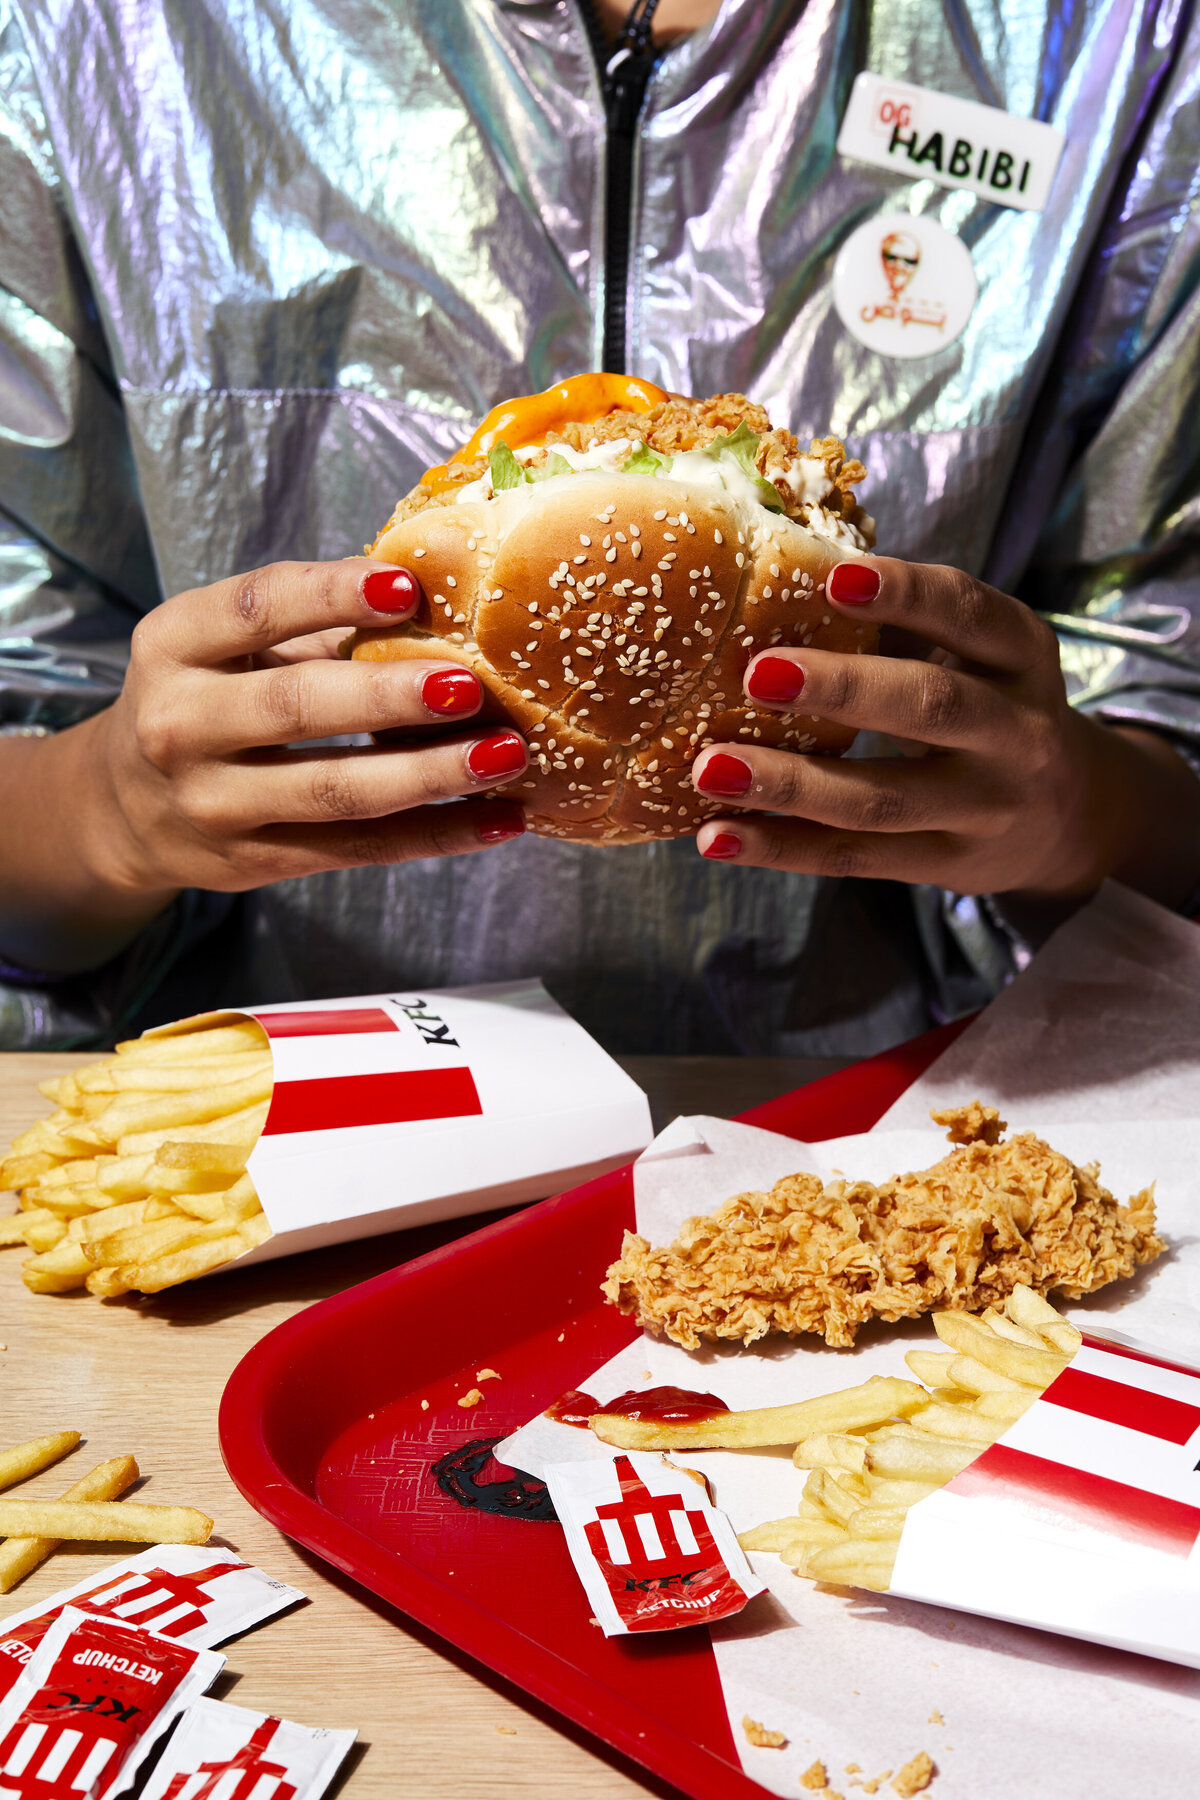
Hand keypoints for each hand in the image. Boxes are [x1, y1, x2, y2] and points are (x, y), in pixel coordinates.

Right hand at [65, 558, 527, 918]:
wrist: (127, 807)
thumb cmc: (206, 697)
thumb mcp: (224, 646)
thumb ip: (309, 619)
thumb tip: (435, 591)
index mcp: (175, 646)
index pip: (254, 609)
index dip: (330, 595)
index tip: (407, 587)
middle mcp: (183, 725)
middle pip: (297, 707)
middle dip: (390, 696)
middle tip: (470, 685)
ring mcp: (215, 802)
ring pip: (335, 790)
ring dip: (431, 775)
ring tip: (504, 755)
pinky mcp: (255, 860)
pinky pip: (357, 848)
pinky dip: (435, 834)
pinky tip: (498, 820)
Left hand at [690, 558, 1199, 908]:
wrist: (1070, 819)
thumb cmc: (989, 707)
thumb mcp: (978, 658)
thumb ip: (901, 626)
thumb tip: (779, 582)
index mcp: (1021, 656)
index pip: (968, 614)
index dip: (906, 594)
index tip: (834, 577)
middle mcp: (1016, 732)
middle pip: (929, 707)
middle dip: (842, 690)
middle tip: (757, 674)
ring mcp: (985, 809)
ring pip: (881, 800)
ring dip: (789, 785)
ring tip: (710, 769)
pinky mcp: (946, 866)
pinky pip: (854, 859)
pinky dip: (782, 849)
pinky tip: (717, 837)